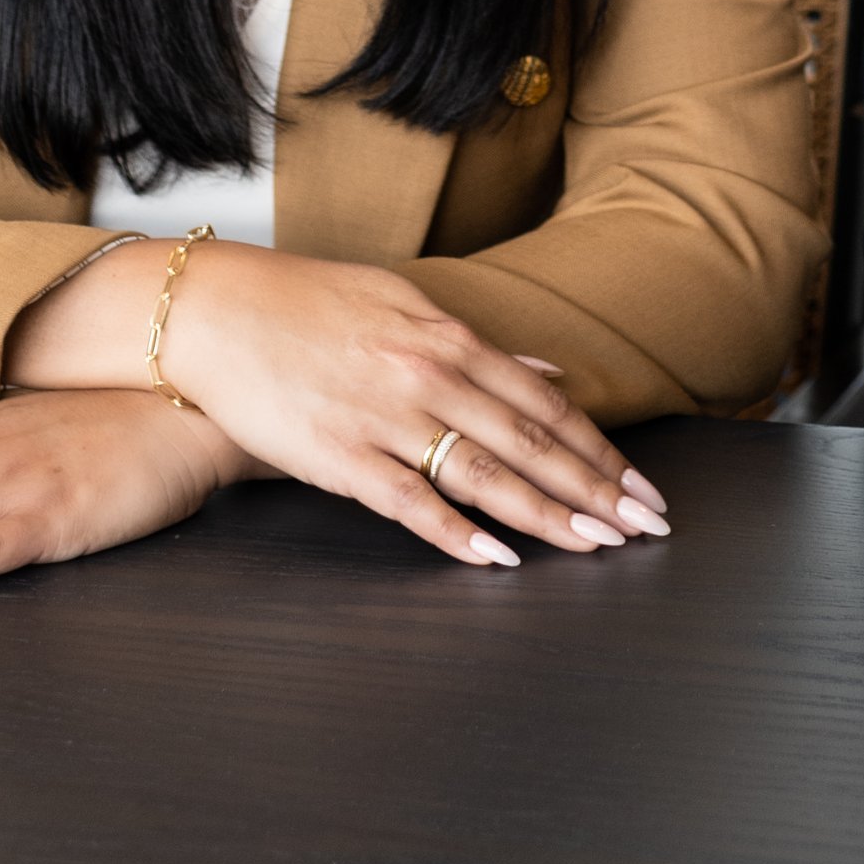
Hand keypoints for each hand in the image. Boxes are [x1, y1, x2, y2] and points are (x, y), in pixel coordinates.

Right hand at [148, 243, 667, 568]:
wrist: (217, 311)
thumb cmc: (309, 304)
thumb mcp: (406, 304)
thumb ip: (477, 346)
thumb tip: (545, 372)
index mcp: (449, 338)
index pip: (546, 405)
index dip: (600, 449)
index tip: (640, 485)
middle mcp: (429, 376)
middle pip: (530, 442)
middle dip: (596, 488)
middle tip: (646, 525)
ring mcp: (385, 418)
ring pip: (484, 473)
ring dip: (547, 514)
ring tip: (597, 544)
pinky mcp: (339, 456)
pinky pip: (409, 502)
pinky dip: (457, 533)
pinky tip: (497, 558)